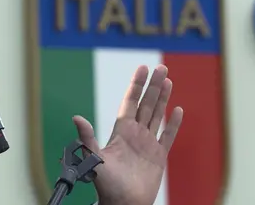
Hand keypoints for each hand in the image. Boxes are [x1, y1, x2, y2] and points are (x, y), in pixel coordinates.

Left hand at [73, 65, 182, 204]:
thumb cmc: (106, 186)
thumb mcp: (94, 159)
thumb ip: (87, 138)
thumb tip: (77, 118)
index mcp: (121, 131)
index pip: (130, 102)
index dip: (136, 85)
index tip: (142, 69)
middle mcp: (135, 134)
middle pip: (146, 104)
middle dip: (153, 85)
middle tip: (160, 67)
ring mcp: (147, 144)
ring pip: (157, 115)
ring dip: (163, 98)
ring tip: (168, 80)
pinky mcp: (158, 156)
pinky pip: (168, 136)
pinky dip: (173, 123)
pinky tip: (178, 110)